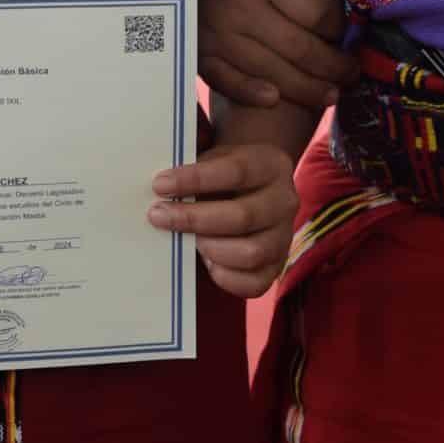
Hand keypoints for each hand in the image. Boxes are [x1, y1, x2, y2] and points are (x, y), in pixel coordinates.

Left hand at [146, 137, 297, 297]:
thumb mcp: (215, 158)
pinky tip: (205, 260)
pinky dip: (224, 276)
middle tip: (158, 215)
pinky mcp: (276, 267)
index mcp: (271, 165)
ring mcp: (284, 237)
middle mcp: (285, 201)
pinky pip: (253, 284)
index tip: (160, 184)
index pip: (236, 171)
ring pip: (250, 253)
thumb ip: (194, 170)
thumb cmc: (223, 174)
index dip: (195, 179)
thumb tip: (159, 187)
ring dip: (209, 248)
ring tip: (186, 240)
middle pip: (242, 216)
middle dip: (193, 218)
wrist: (252, 189)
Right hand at [198, 0, 354, 110]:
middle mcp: (238, 6)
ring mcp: (215, 32)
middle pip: (297, 49)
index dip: (337, 29)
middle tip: (351, 76)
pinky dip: (248, 93)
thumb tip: (338, 24)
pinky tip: (273, 100)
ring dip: (305, 90)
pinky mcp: (198, 48)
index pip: (314, 14)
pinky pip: (222, 79)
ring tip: (330, 96)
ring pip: (269, 71)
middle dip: (332, 68)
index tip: (342, 33)